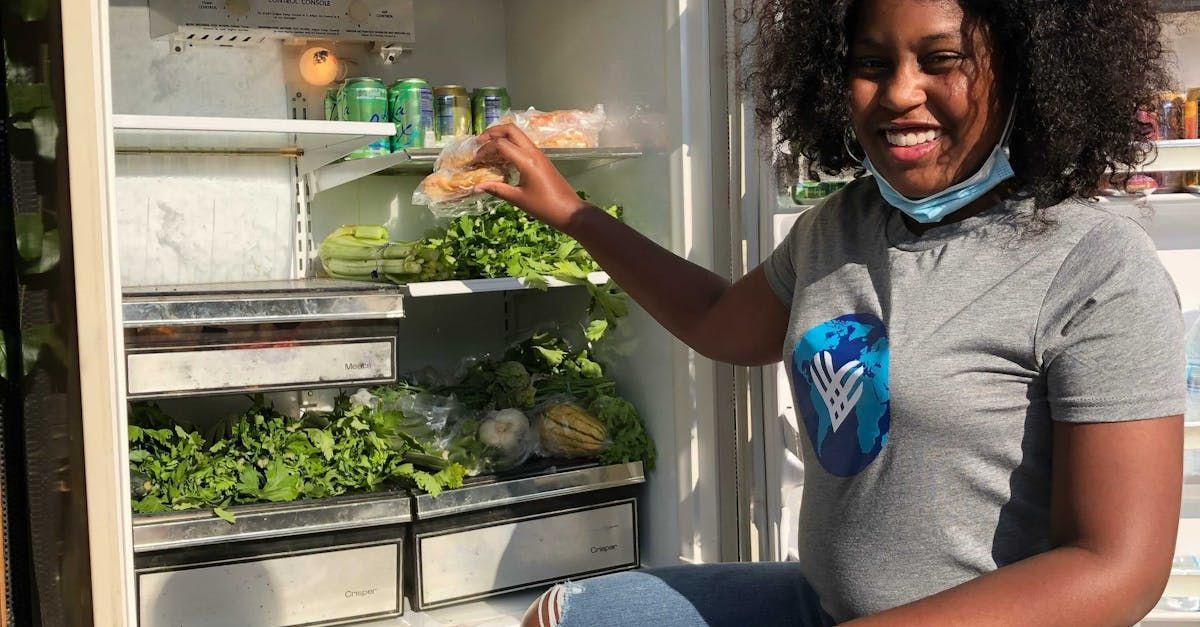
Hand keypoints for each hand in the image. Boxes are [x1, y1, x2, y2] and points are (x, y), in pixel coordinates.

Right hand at [472, 124, 594, 231]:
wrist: (570, 211)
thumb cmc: (545, 207)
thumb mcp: (518, 199)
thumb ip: (497, 189)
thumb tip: (476, 186)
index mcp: (527, 161)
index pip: (501, 144)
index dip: (485, 149)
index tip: (475, 160)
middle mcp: (533, 152)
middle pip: (511, 130)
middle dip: (493, 132)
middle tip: (479, 142)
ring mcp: (539, 154)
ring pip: (518, 135)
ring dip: (502, 137)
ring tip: (488, 148)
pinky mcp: (541, 159)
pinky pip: (523, 144)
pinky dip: (510, 144)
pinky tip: (502, 157)